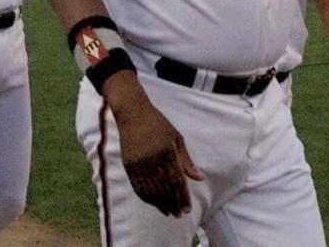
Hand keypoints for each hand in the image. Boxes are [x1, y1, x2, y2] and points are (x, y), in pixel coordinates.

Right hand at [115, 101, 204, 217]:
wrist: (132, 113)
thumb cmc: (158, 124)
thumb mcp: (176, 138)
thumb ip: (187, 160)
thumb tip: (200, 178)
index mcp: (167, 151)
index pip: (176, 180)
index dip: (182, 197)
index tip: (187, 209)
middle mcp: (152, 158)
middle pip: (163, 189)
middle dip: (172, 204)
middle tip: (179, 214)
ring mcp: (139, 162)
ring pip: (150, 190)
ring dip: (159, 204)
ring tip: (168, 212)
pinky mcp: (128, 164)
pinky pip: (137, 186)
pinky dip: (146, 197)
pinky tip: (154, 202)